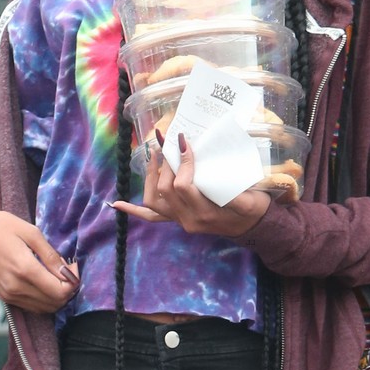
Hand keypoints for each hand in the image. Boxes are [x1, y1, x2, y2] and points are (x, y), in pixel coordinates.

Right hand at [0, 207, 79, 312]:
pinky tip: (44, 282)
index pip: (60, 291)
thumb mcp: (29, 232)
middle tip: (68, 271)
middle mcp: (16, 287)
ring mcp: (8, 295)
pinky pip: (32, 306)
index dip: (73, 282)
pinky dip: (44, 299)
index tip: (73, 267)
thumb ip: (50, 255)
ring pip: (44, 308)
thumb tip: (68, 272)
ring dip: (57, 296)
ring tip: (57, 276)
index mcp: (24, 269)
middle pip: (54, 303)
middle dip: (67, 290)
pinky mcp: (4, 297)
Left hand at [112, 134, 269, 237]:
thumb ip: (235, 192)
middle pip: (165, 189)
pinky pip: (152, 216)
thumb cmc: (254, 210)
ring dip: (150, 176)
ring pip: (154, 199)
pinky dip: (133, 210)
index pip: (183, 185)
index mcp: (204, 214)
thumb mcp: (251, 200)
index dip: (182, 162)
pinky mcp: (178, 219)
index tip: (185, 143)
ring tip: (154, 155)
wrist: (253, 228)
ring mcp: (180, 221)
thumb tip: (217, 173)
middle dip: (165, 163)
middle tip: (168, 141)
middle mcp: (188, 220)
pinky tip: (116, 203)